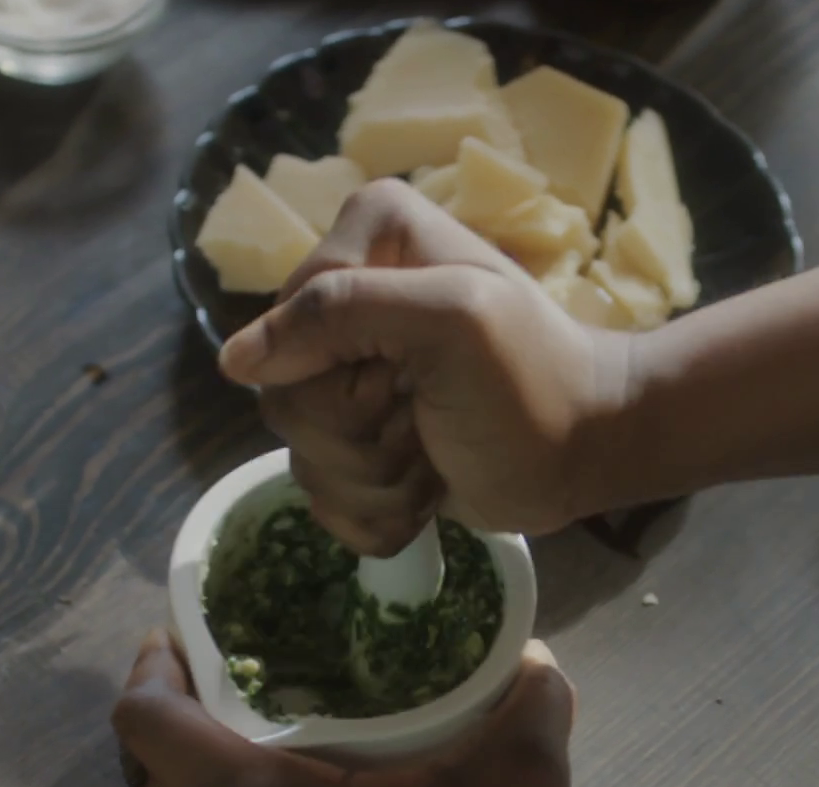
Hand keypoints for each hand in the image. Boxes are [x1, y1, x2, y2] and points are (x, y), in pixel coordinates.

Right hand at [219, 179, 632, 555]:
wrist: (585, 451)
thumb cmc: (532, 378)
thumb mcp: (449, 319)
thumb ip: (340, 314)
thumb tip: (233, 360)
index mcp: (362, 241)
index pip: (284, 330)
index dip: (344, 375)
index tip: (411, 376)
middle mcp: (343, 302)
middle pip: (284, 400)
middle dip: (362, 435)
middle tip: (425, 419)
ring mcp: (346, 380)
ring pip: (300, 457)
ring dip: (378, 478)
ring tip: (434, 456)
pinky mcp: (359, 444)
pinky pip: (322, 498)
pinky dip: (378, 513)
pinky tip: (426, 492)